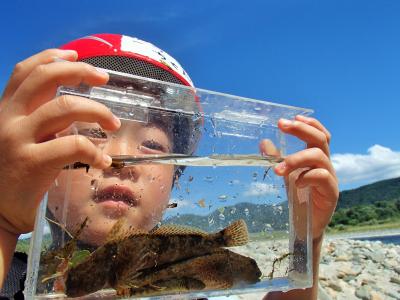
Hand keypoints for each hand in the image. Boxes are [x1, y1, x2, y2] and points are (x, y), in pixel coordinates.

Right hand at [0, 49, 120, 234]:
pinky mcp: (31, 163)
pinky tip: (103, 161)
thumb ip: (36, 120)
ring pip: (65, 107)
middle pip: (46, 78)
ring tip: (114, 124)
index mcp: (6, 110)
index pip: (26, 71)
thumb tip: (70, 107)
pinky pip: (73, 146)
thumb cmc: (10, 175)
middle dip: (80, 72)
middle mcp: (8, 118)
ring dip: (98, 111)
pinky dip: (95, 151)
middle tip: (104, 78)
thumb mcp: (16, 138)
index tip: (76, 54)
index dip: (52, 57)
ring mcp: (18, 139)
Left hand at [260, 115, 338, 238]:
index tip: (292, 118)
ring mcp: (330, 178)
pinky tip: (295, 183)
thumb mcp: (285, 174)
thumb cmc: (298, 197)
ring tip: (278, 169)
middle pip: (321, 139)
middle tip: (283, 126)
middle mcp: (326, 164)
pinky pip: (322, 177)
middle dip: (301, 129)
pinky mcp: (331, 193)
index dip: (309, 123)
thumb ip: (277, 159)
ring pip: (319, 156)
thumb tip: (263, 142)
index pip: (319, 134)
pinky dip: (306, 176)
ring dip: (296, 159)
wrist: (305, 225)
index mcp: (316, 158)